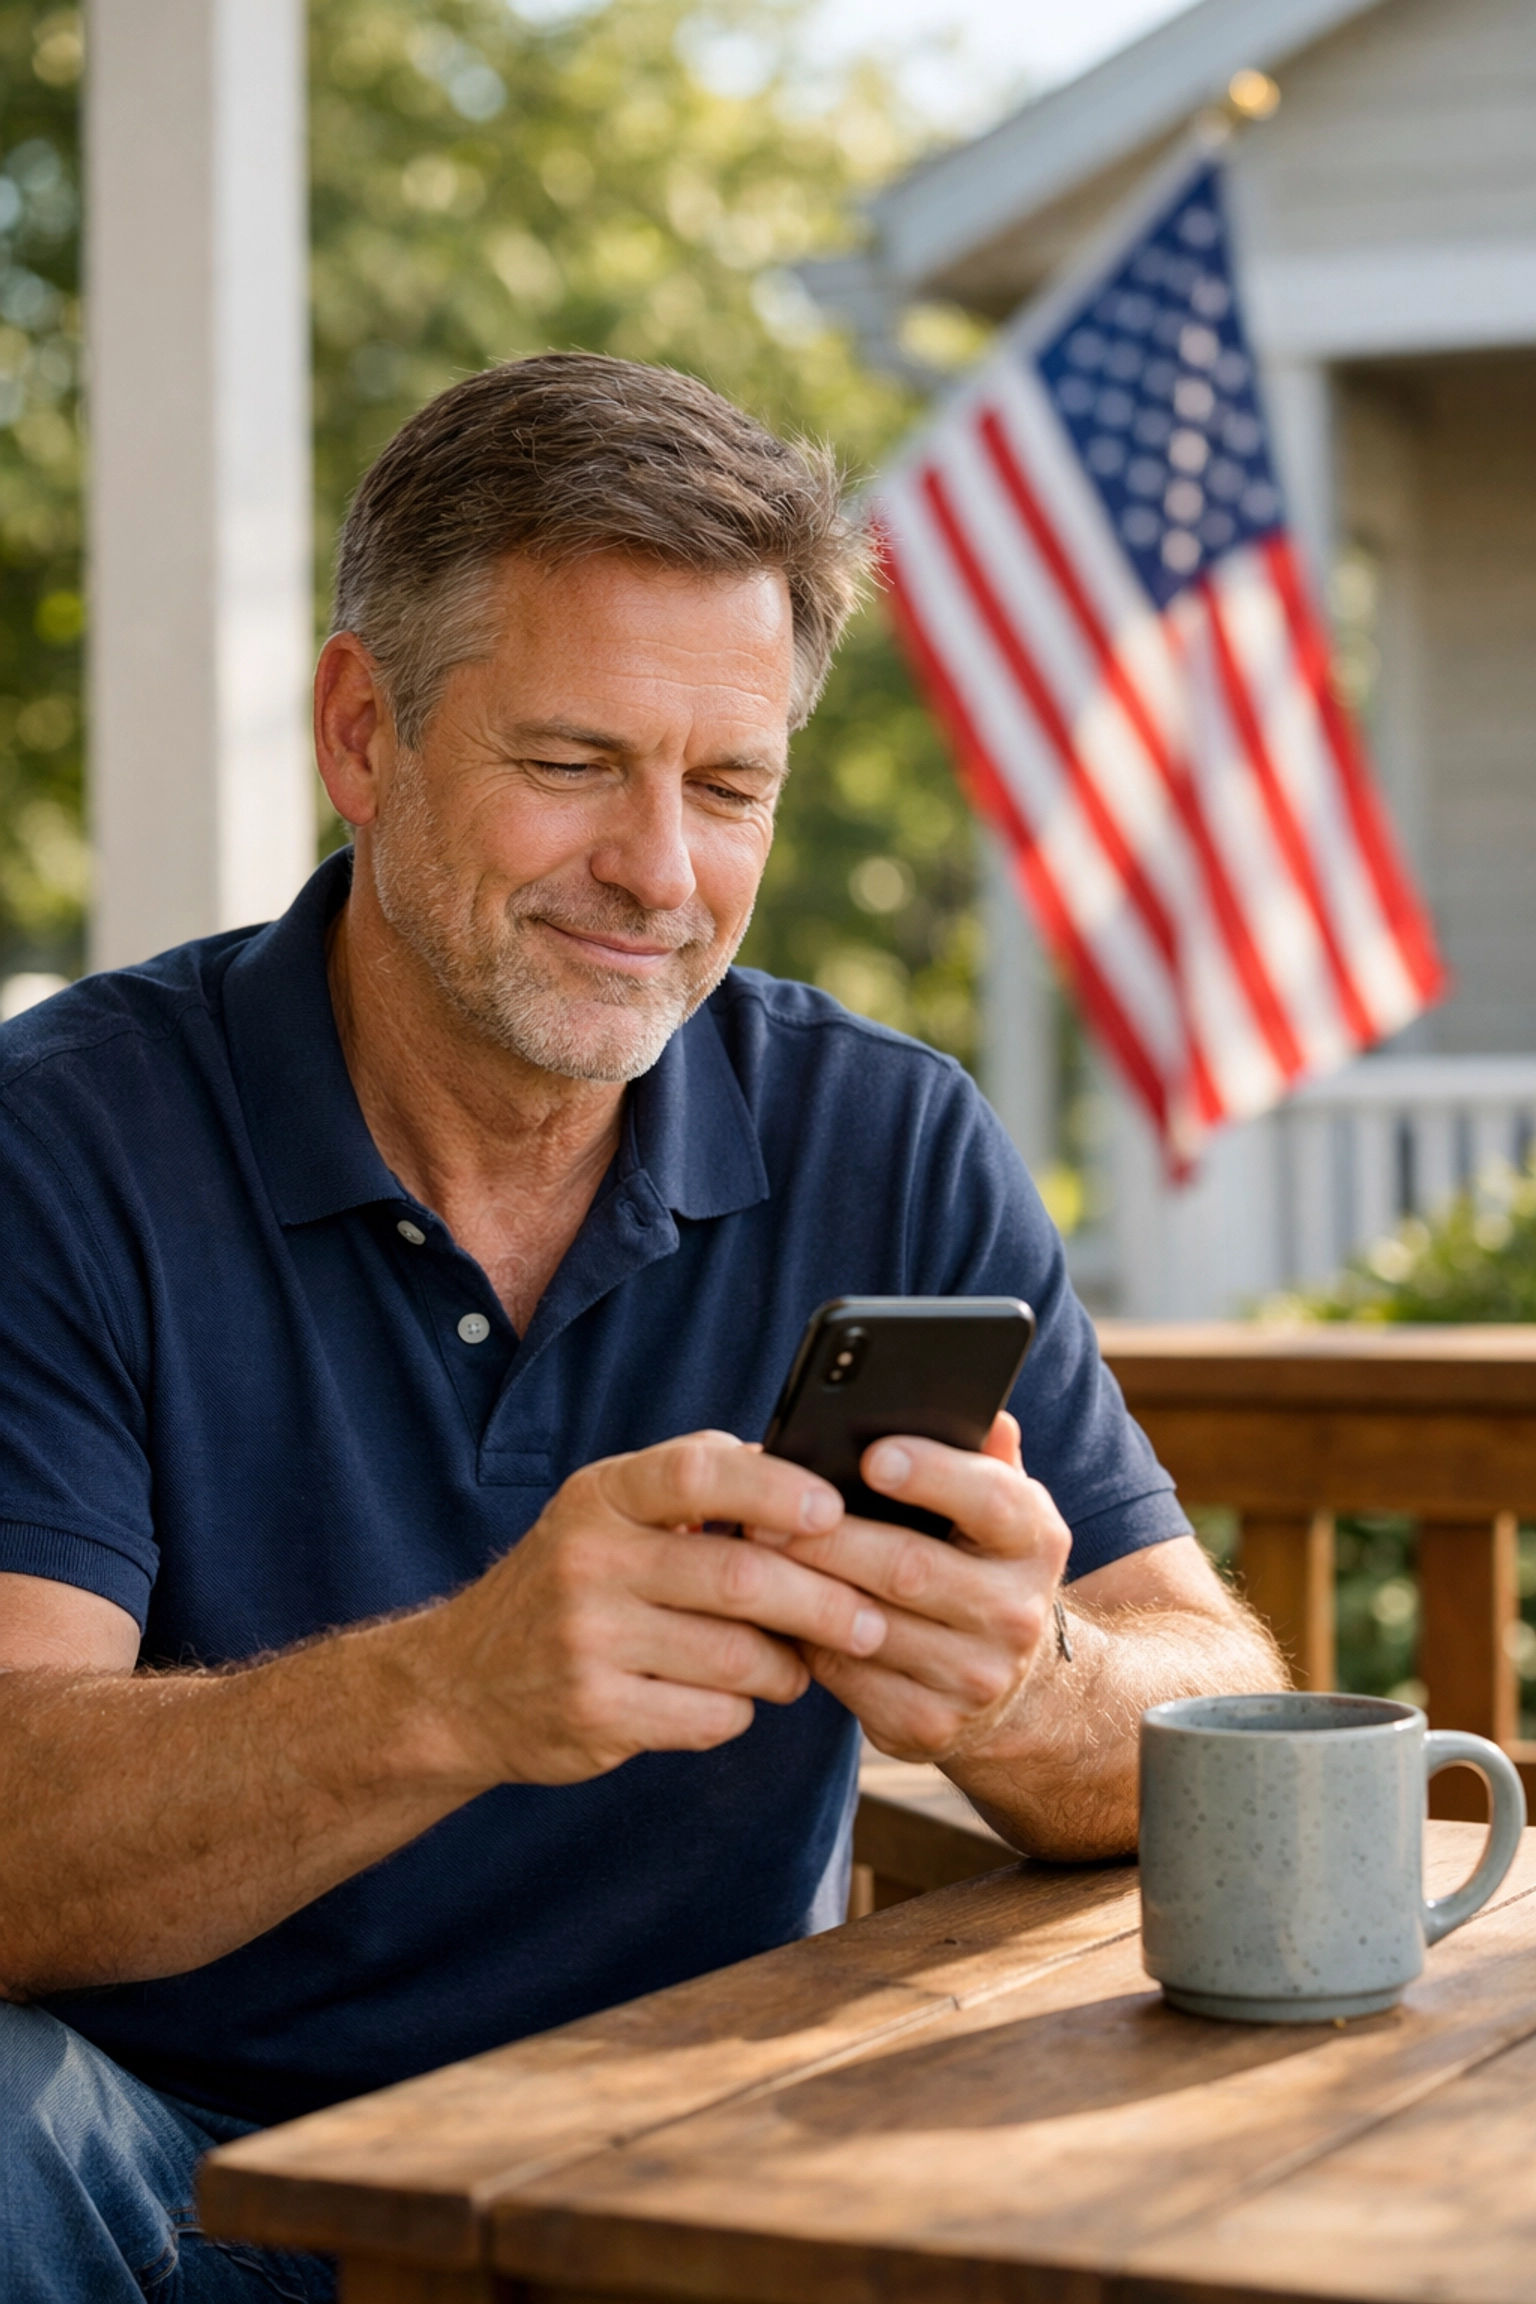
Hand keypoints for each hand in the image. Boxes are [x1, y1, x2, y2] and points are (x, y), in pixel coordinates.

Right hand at [413, 1432, 884, 1787]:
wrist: (458, 1685)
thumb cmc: (567, 1585)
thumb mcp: (607, 1513)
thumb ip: (694, 1482)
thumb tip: (804, 1466)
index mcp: (601, 1496)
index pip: (698, 1472)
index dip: (776, 1488)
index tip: (835, 1509)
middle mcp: (588, 1561)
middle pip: (740, 1576)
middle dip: (824, 1602)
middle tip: (871, 1619)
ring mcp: (587, 1642)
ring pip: (736, 1656)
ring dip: (788, 1666)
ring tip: (798, 1664)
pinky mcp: (594, 1716)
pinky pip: (710, 1717)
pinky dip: (739, 1710)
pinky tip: (732, 1700)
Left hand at [746, 1413, 1070, 1762]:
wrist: (1013, 1691)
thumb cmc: (980, 1567)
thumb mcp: (1001, 1511)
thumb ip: (987, 1459)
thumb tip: (986, 1414)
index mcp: (1035, 1542)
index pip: (993, 1501)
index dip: (934, 1476)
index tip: (874, 1456)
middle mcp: (1015, 1613)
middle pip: (911, 1568)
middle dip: (830, 1539)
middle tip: (764, 1514)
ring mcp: (974, 1677)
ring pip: (869, 1627)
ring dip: (803, 1591)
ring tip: (750, 1557)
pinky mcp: (927, 1725)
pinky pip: (847, 1678)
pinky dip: (803, 1643)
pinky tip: (769, 1613)